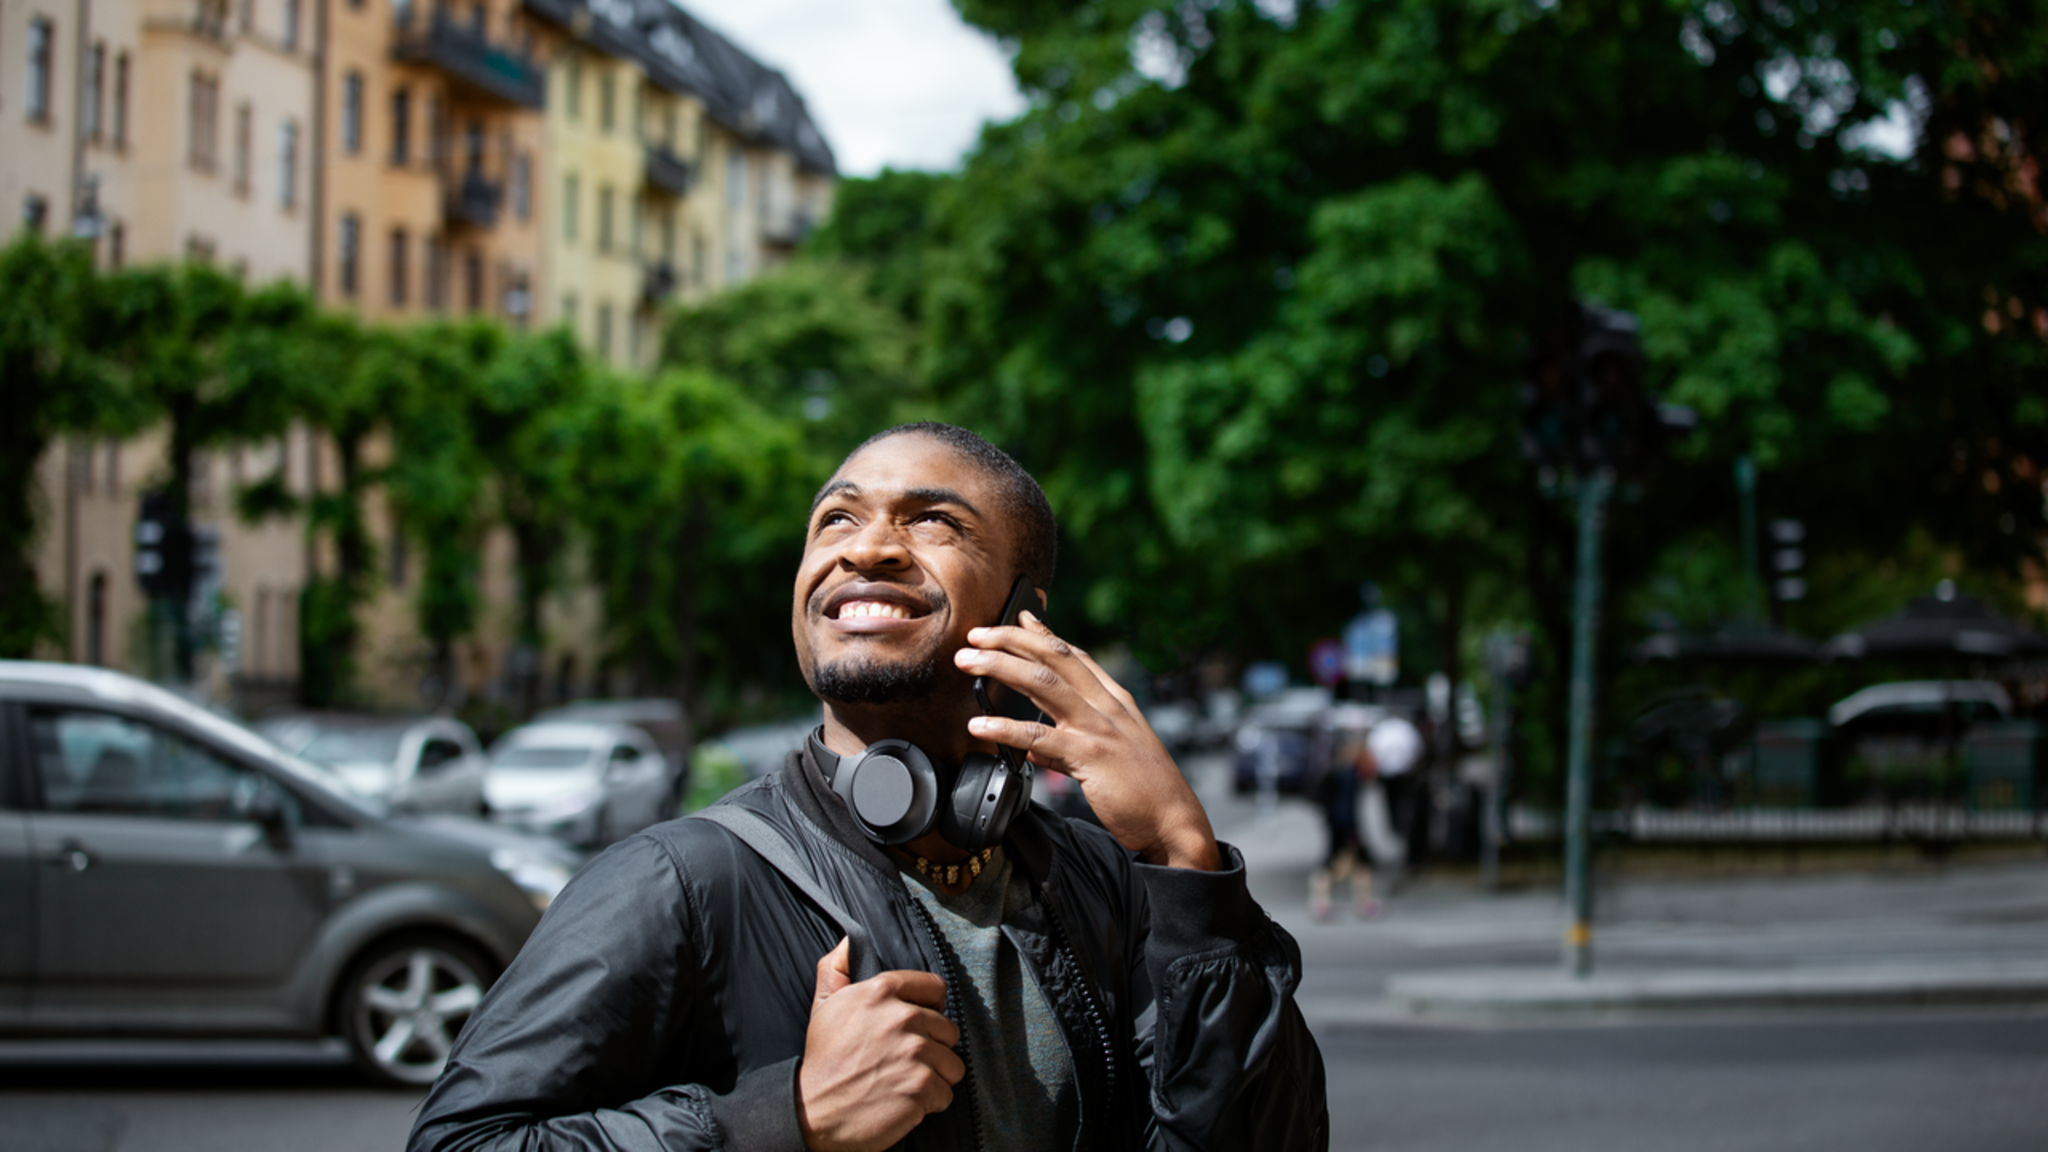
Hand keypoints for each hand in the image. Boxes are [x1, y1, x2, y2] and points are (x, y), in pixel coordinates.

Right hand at [797, 938, 964, 1151]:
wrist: (813, 1112)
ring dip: (934, 1075)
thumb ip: (837, 967)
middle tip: (904, 1060)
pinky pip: (946, 1092)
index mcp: (880, 991)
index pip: (935, 988)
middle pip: (948, 1029)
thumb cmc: (823, 1060)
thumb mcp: (823, 1005)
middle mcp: (902, 1017)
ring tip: (905, 1081)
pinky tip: (905, 1100)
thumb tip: (849, 941)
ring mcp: (914, 1052)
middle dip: (932, 1047)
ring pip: (952, 1063)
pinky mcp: (922, 1086)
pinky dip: (930, 1101)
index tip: (919, 1025)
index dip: (930, 1008)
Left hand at [955, 611, 1222, 870]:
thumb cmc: (1145, 792)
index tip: (1019, 618)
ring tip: (966, 661)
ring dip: (999, 666)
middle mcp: (1107, 706)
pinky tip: (978, 725)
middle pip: (1054, 657)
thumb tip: (1033, 747)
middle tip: (976, 634)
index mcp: (1115, 702)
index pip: (1075, 656)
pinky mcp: (1090, 755)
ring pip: (1042, 682)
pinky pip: (1037, 735)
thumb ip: (1069, 746)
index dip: (1045, 634)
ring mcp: (1098, 728)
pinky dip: (1003, 727)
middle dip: (1011, 639)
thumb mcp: (1110, 758)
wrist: (1175, 821)